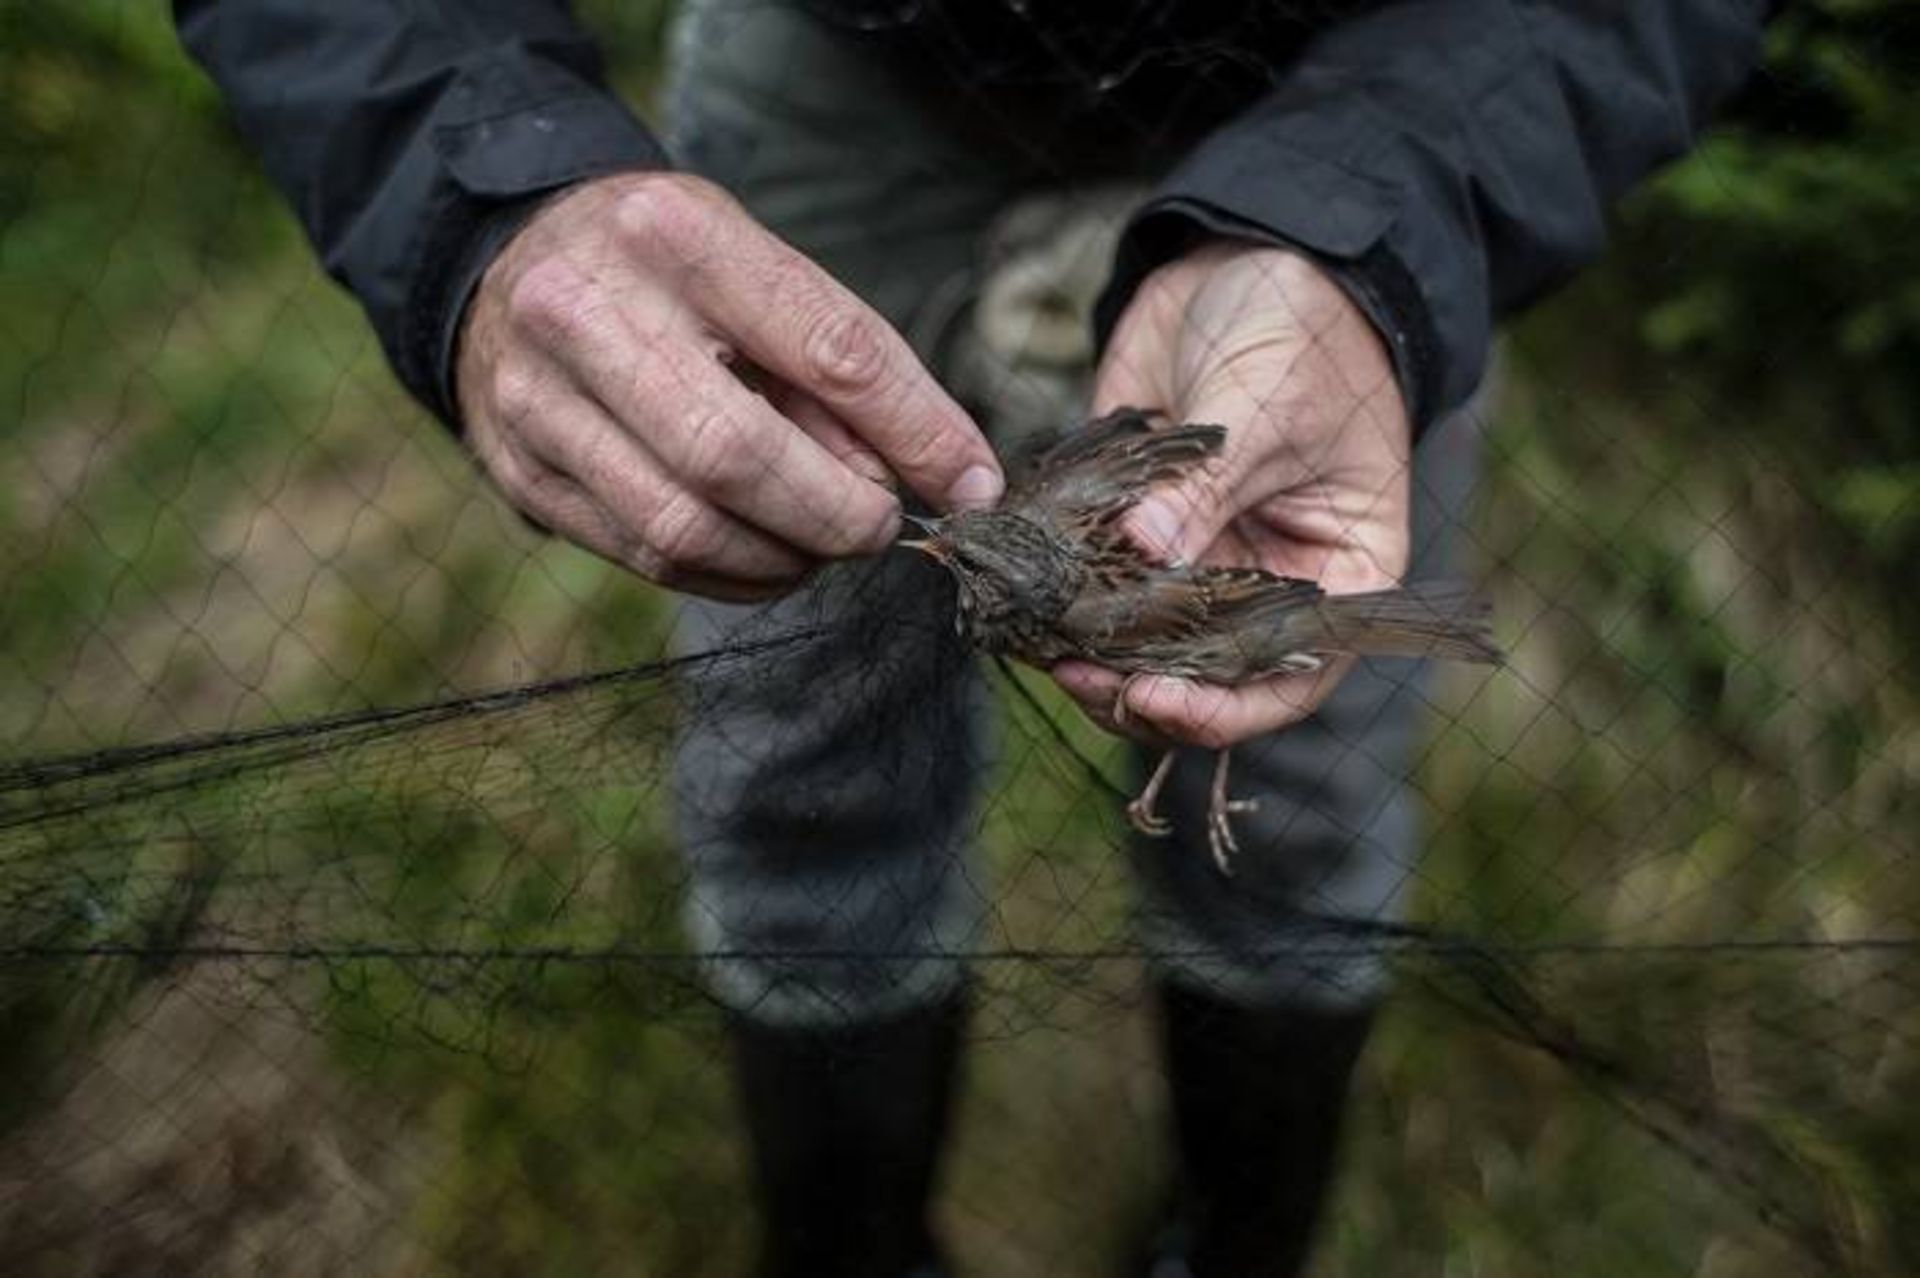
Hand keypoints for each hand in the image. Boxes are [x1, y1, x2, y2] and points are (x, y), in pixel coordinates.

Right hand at [456, 171, 1003, 600]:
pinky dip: (732, 575)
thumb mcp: (764, 273)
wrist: (517, 258)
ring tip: (823, 540)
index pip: (827, 350)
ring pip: (686, 525)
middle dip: (837, 514)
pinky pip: (648, 556)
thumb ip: (851, 370)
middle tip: (881, 526)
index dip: (916, 433)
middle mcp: (587, 310)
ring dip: (784, 557)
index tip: (972, 486)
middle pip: (737, 456)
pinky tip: (768, 556)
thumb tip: (949, 480)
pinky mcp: (520, 470)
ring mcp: (538, 398)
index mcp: (677, 236)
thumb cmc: (674, 271)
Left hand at [1053, 243, 1411, 747]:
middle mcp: (1268, 581)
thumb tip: (1144, 553)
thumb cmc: (1300, 328)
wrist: (1245, 262)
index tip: (1152, 693)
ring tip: (1037, 640)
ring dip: (1090, 653)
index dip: (1223, 706)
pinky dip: (1059, 599)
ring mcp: (1200, 559)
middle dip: (1138, 687)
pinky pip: (1095, 584)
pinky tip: (1020, 594)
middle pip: (1206, 676)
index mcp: (1337, 571)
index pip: (1291, 675)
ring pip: (1142, 643)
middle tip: (1073, 670)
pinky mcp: (1137, 529)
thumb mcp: (1265, 403)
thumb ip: (1207, 486)